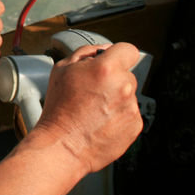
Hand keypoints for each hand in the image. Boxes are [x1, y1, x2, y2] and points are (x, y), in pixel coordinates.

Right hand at [33, 42, 142, 175]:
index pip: (128, 50)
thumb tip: (103, 50)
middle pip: (126, 74)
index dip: (118, 54)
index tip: (112, 61)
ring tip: (94, 110)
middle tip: (92, 92)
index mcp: (107, 68)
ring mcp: (131, 107)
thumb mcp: (62, 69)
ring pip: (128, 94)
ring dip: (116, 99)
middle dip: (112, 79)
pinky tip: (101, 121)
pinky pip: (130, 113)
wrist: (62, 145)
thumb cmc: (59, 109)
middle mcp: (124, 86)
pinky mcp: (135, 125)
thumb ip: (86, 53)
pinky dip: (118, 116)